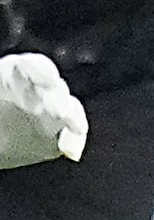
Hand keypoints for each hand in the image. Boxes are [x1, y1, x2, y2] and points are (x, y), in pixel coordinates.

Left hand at [0, 53, 84, 169]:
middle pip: (53, 87)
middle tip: (56, 109)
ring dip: (72, 116)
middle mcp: (35, 89)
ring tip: (72, 126)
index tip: (47, 80)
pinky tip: (70, 153)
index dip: (41, 71)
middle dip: (58, 97)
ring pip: (69, 108)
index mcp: (11, 75)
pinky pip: (73, 133)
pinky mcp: (58, 132)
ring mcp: (49, 110)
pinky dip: (75, 141)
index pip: (31, 65)